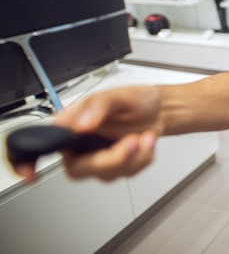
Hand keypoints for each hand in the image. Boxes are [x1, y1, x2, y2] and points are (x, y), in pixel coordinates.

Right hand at [15, 86, 161, 181]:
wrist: (160, 109)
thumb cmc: (136, 99)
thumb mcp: (117, 95)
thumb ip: (97, 107)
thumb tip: (80, 125)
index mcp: (70, 125)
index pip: (40, 146)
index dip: (28, 162)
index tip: (32, 173)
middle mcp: (80, 144)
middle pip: (78, 169)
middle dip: (111, 159)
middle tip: (131, 142)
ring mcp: (98, 157)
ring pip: (107, 174)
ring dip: (133, 157)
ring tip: (144, 136)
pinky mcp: (116, 166)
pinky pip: (127, 173)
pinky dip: (142, 158)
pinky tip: (146, 142)